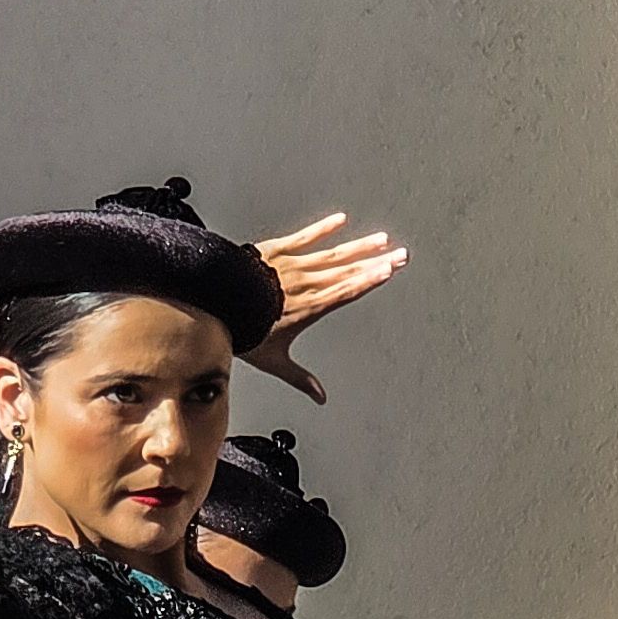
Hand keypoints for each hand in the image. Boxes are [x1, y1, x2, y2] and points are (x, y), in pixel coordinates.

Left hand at [243, 211, 405, 403]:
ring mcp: (292, 265)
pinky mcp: (276, 250)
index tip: (391, 271)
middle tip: (401, 255)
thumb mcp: (274, 361)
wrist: (216, 304)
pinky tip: (340, 220)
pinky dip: (322, 228)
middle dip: (377, 262)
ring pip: (333, 254)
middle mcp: (306, 284)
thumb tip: (320, 398)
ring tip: (381, 239)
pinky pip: (304, 237)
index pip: (348, 292)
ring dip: (359, 246)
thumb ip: (300, 378)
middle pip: (348, 271)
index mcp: (309, 308)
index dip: (371, 281)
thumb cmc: (243, 332)